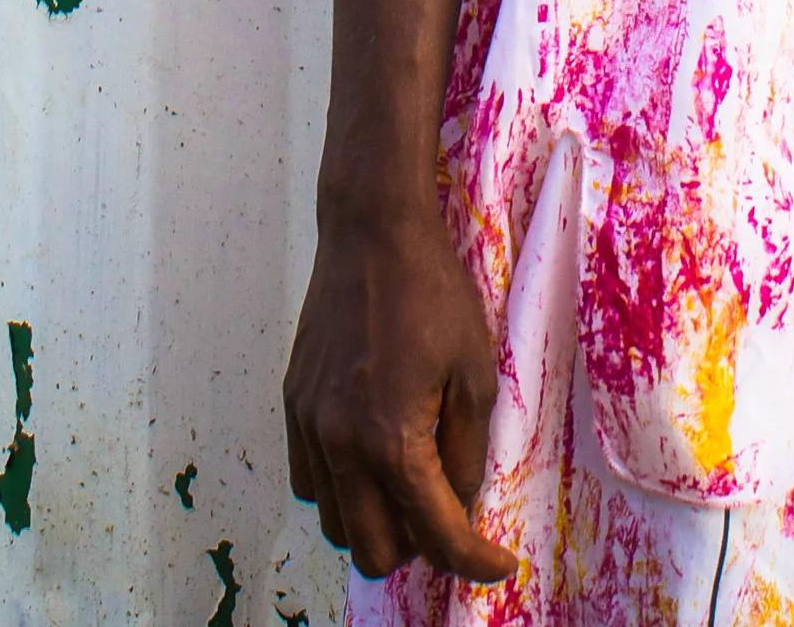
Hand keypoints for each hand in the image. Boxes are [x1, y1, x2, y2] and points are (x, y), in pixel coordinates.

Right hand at [284, 206, 517, 584]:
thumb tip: (460, 503)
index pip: (435, 536)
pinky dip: (340, 490)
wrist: (372, 229)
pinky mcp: (293, 402)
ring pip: (335, 524)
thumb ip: (468, 452)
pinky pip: (308, 481)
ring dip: (374, 522)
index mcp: (392, 440)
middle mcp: (341, 443)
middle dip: (419, 548)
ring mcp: (309, 424)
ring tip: (410, 485)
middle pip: (373, 551)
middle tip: (449, 514)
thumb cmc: (432, 292)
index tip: (499, 563)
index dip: (474, 562)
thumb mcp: (475, 373)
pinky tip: (370, 456)